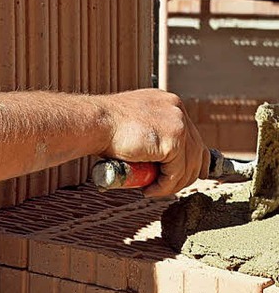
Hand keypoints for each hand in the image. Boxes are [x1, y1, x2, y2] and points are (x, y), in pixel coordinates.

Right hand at [94, 88, 210, 196]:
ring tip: (152, 189)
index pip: (192, 134)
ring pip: (189, 165)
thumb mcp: (135, 124)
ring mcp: (178, 124)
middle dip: (185, 174)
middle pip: (197, 150)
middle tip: (165, 187)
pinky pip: (177, 174)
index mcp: (169, 103)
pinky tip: (150, 189)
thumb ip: (152, 133)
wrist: (94, 123)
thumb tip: (161, 158)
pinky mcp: (174, 141)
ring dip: (173, 184)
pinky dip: (165, 187)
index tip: (182, 176)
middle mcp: (178, 109)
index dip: (190, 159)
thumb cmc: (105, 127)